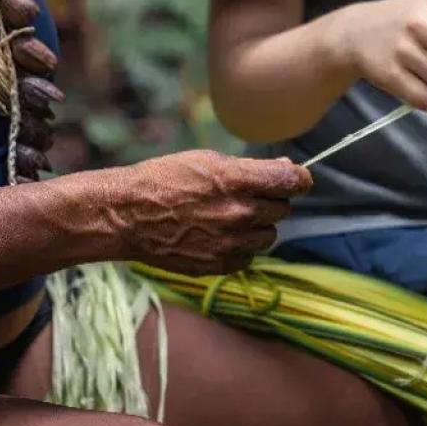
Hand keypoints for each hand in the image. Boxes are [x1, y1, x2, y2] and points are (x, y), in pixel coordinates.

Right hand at [108, 151, 310, 274]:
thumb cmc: (164, 180)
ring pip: (269, 235)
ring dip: (258, 226)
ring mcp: (231, 243)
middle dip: (271, 200)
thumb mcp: (206, 161)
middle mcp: (239, 214)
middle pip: (282, 208)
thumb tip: (286, 168)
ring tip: (231, 217)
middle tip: (247, 196)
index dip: (298, 178)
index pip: (292, 181)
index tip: (295, 179)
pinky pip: (249, 256)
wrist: (128, 216)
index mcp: (237, 181)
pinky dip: (241, 247)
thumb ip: (250, 168)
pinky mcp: (221, 264)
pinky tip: (219, 235)